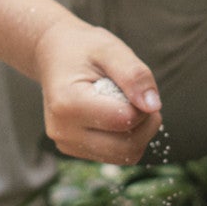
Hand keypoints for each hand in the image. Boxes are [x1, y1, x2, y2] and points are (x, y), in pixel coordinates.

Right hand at [33, 21, 162, 164]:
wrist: (53, 55)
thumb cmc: (82, 49)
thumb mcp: (110, 49)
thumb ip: (134, 75)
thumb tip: (153, 106)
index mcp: (67, 103)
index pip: (124, 120)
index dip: (143, 105)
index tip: (137, 86)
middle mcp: (62, 130)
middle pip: (126, 147)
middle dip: (146, 124)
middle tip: (143, 99)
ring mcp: (66, 143)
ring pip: (124, 156)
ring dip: (139, 134)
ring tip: (129, 106)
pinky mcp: (73, 150)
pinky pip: (115, 156)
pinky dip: (127, 140)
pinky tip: (117, 117)